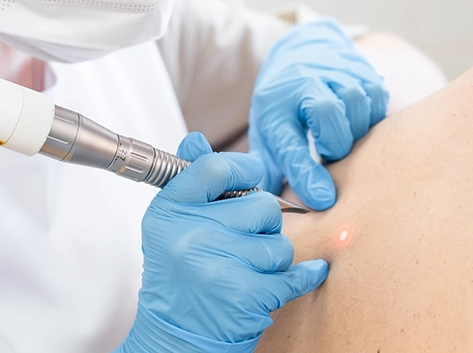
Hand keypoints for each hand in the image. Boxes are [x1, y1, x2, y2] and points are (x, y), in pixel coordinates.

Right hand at [116, 133, 327, 352]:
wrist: (173, 337)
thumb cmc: (178, 274)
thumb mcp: (171, 224)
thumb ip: (190, 181)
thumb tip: (196, 139)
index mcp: (169, 210)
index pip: (215, 167)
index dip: (243, 169)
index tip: (251, 177)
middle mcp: (188, 235)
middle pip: (260, 206)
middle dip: (262, 225)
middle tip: (241, 241)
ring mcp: (215, 265)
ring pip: (279, 243)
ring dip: (273, 257)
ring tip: (248, 269)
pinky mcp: (243, 296)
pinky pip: (292, 274)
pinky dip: (303, 276)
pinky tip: (302, 275)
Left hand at [248, 18, 388, 209]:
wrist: (300, 52)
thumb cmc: (283, 105)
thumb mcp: (266, 132)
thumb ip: (269, 168)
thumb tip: (272, 210)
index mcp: (274, 105)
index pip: (289, 142)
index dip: (305, 173)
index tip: (322, 200)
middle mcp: (303, 83)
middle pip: (327, 111)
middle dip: (335, 143)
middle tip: (331, 155)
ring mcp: (334, 72)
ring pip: (356, 102)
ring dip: (355, 131)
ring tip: (344, 139)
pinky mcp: (363, 70)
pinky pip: (377, 97)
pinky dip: (373, 117)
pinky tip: (358, 124)